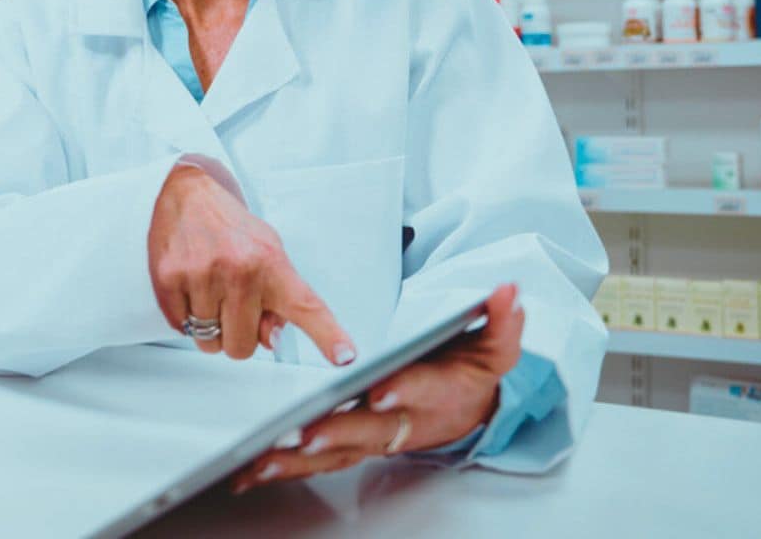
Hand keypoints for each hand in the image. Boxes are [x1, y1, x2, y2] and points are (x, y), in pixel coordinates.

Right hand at [147, 164, 355, 364]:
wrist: (188, 193)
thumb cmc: (231, 227)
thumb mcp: (267, 253)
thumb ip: (277, 300)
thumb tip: (271, 340)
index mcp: (271, 263)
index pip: (306, 306)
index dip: (328, 336)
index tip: (345, 356)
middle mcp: (239, 269)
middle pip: (242, 347)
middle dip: (237, 334)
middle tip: (232, 305)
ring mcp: (202, 274)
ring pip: (209, 342)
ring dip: (209, 327)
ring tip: (210, 292)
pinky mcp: (169, 278)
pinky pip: (181, 327)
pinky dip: (185, 316)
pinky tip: (191, 288)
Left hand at [233, 283, 523, 492]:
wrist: (467, 409)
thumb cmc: (470, 371)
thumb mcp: (496, 344)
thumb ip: (501, 320)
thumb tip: (509, 291)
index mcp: (437, 392)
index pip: (422, 390)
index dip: (403, 390)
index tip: (380, 391)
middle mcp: (403, 422)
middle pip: (369, 430)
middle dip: (337, 432)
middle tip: (304, 432)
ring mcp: (376, 438)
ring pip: (337, 452)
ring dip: (299, 459)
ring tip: (260, 458)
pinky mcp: (353, 446)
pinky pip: (318, 460)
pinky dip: (286, 467)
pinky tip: (251, 469)